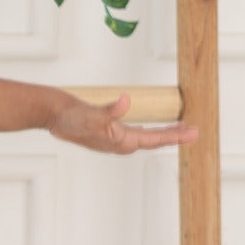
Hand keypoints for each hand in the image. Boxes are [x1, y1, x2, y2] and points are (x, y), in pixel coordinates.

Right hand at [47, 92, 197, 155]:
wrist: (51, 114)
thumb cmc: (69, 116)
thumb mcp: (90, 113)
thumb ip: (110, 110)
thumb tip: (126, 102)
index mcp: (119, 141)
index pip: (153, 139)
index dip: (174, 136)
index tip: (192, 133)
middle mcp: (118, 142)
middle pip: (152, 140)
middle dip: (173, 136)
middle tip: (193, 132)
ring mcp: (112, 137)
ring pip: (144, 137)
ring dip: (161, 133)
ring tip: (178, 128)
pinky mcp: (107, 130)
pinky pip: (134, 131)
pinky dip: (146, 129)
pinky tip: (147, 126)